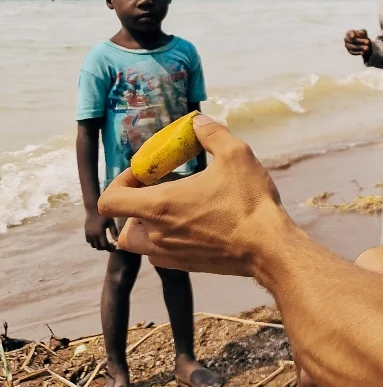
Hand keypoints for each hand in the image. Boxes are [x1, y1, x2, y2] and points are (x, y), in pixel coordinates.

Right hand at [85, 212, 118, 251]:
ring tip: (105, 242)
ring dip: (99, 246)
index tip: (114, 248)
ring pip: (93, 245)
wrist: (93, 208)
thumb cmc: (104, 214)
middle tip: (111, 246)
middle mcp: (93, 235)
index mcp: (100, 232)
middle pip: (99, 247)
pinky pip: (89, 241)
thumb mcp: (111, 222)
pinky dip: (94, 242)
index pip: (104, 245)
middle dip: (105, 248)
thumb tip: (117, 240)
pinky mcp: (86, 232)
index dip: (109, 248)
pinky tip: (99, 239)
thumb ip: (114, 231)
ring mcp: (88, 234)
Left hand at [99, 116, 287, 275]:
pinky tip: (193, 224)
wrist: (268, 248)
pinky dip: (166, 240)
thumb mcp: (235, 154)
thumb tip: (198, 121)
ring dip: (147, 225)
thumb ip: (211, 133)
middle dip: (134, 206)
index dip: (118, 183)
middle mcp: (158, 233)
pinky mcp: (187, 266)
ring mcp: (171, 253)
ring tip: (174, 209)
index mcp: (161, 205)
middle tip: (158, 191)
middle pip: (122, 225)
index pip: (110, 201)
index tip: (141, 174)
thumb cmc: (249, 201)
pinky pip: (161, 254)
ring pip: (139, 243)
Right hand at [344, 29, 371, 57]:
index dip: (351, 35)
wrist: (364, 43)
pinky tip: (363, 52)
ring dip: (360, 48)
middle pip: (352, 40)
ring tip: (367, 48)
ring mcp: (347, 46)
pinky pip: (353, 52)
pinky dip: (358, 52)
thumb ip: (362, 32)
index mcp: (349, 33)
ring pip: (352, 47)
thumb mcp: (364, 33)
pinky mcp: (350, 51)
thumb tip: (360, 32)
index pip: (349, 33)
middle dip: (360, 41)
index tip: (353, 37)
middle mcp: (347, 39)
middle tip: (368, 42)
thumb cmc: (363, 36)